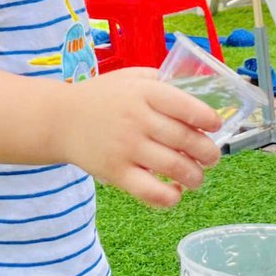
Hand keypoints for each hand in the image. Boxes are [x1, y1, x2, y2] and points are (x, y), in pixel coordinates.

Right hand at [62, 68, 223, 207]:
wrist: (59, 120)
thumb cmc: (100, 98)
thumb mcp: (130, 78)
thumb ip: (161, 81)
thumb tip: (198, 89)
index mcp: (144, 93)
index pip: (186, 106)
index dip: (208, 119)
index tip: (215, 125)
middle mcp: (137, 119)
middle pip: (186, 140)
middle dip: (209, 152)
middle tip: (211, 156)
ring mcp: (126, 147)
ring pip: (175, 168)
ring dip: (196, 176)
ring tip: (197, 176)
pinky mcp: (116, 173)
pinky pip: (151, 192)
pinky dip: (171, 197)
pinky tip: (175, 192)